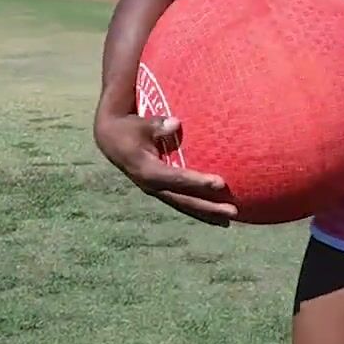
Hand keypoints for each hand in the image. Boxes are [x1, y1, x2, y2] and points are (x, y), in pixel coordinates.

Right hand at [94, 111, 237, 226]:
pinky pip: (180, 201)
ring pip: (182, 205)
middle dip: (208, 207)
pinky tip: (214, 214)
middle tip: (232, 212)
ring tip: (228, 220)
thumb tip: (176, 123)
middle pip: (183, 200)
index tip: (221, 183)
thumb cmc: (129, 128)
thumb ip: (158, 126)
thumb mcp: (141, 124)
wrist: (110, 139)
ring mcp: (154, 190)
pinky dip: (196, 208)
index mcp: (147, 170)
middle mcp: (151, 185)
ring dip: (205, 213)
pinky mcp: (158, 189)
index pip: (177, 178)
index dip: (198, 182)